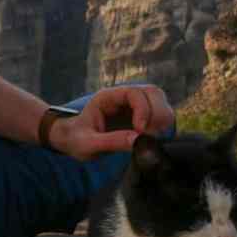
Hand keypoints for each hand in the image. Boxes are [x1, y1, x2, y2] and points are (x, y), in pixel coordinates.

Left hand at [48, 85, 174, 161]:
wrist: (74, 141)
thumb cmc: (77, 139)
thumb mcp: (88, 143)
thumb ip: (111, 141)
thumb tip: (138, 141)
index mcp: (108, 97)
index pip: (134, 93)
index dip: (143, 110)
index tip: (140, 131)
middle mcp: (124, 97)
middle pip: (153, 93)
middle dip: (156, 115)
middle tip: (149, 137)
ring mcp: (135, 105)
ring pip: (160, 102)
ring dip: (162, 120)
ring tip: (151, 139)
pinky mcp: (142, 116)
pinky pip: (160, 115)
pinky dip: (162, 127)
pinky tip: (152, 139)